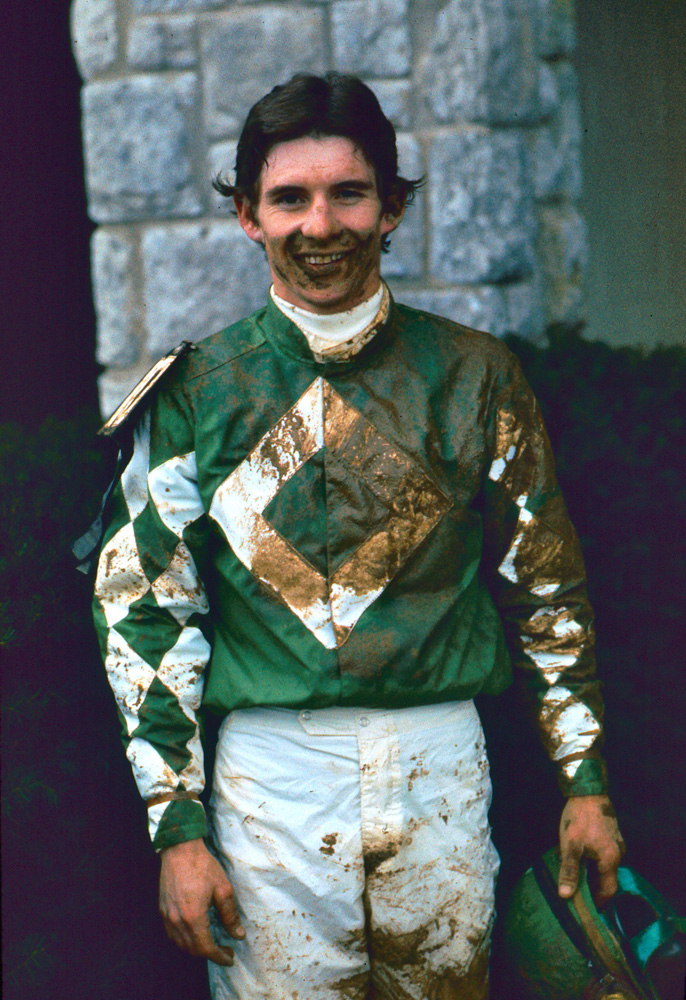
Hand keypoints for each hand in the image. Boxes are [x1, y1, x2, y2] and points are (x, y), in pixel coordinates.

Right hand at [159, 838, 244, 965]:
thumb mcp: (223, 888)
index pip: (206, 948)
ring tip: (212, 944)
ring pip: (181, 944)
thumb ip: (230, 914)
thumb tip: (238, 935)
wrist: (180, 850)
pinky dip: (184, 941)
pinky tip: (195, 934)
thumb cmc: (203, 866)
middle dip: (210, 954)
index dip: (219, 957)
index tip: (230, 958)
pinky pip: (172, 934)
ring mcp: (167, 916)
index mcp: (193, 917)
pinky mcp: (163, 910)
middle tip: (225, 951)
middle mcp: (177, 920)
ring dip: (197, 949)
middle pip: (193, 950)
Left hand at [558, 794, 625, 906]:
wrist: (588, 790)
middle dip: (592, 887)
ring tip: (574, 876)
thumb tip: (565, 896)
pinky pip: (603, 854)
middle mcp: (618, 852)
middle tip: (576, 893)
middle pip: (607, 878)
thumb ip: (569, 871)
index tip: (586, 909)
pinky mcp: (610, 834)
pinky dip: (592, 860)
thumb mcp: (570, 846)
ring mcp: (616, 842)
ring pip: (604, 865)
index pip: (608, 890)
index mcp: (611, 859)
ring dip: (591, 872)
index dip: (598, 902)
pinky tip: (578, 857)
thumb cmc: (579, 818)